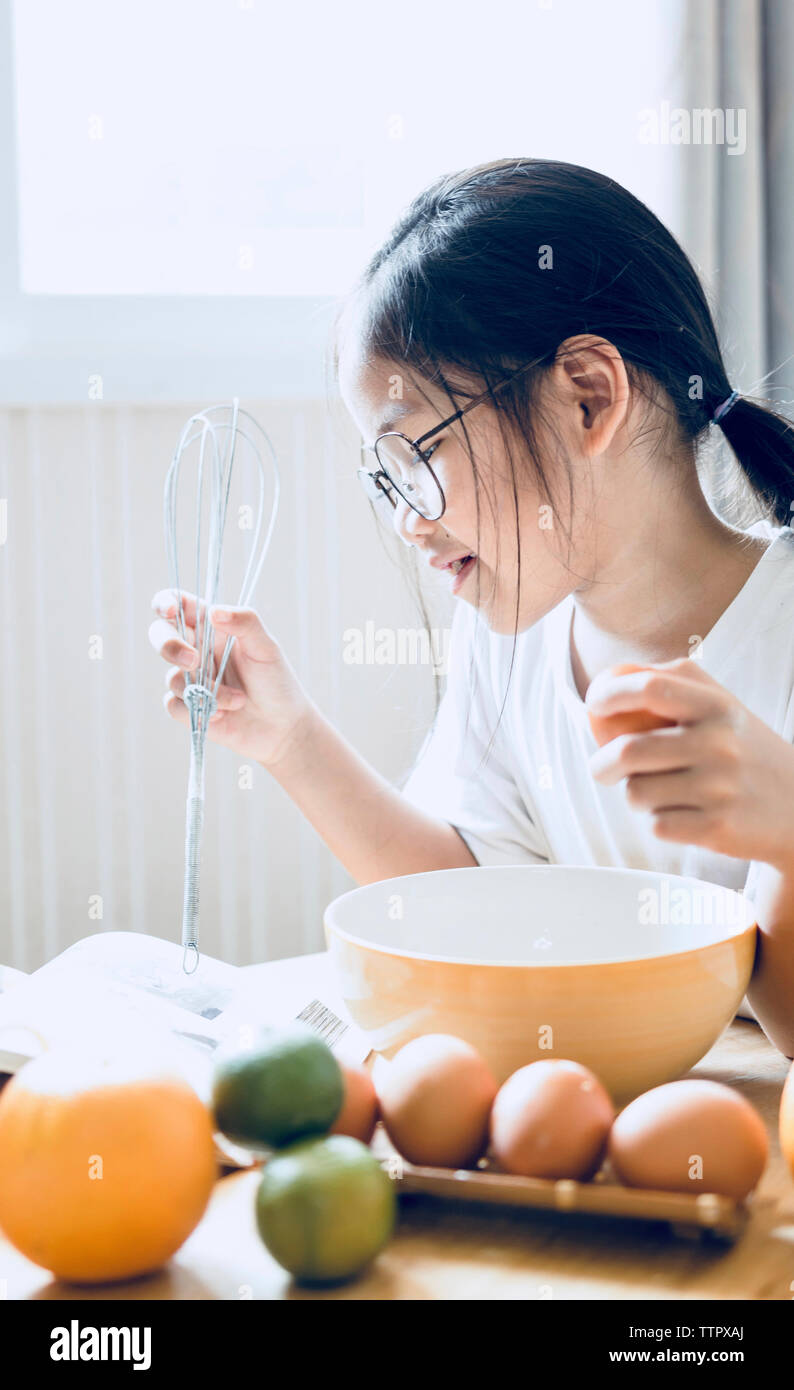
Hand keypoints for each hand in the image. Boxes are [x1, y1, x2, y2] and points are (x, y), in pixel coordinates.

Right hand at [148, 589, 315, 768]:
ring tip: (238, 700)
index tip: (170, 611)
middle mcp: (197, 650)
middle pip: (160, 635)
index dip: (165, 602)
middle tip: (193, 661)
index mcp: (213, 628)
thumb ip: (245, 623)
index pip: (179, 605)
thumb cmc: (276, 681)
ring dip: (205, 691)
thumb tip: (215, 611)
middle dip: (168, 646)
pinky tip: (223, 715)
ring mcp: (190, 679)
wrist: (282, 726)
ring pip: (172, 677)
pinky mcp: (188, 707)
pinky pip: (173, 705)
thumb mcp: (267, 648)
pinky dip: (199, 711)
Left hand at [585, 657, 793, 871]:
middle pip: (628, 751)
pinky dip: (659, 821)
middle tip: (600, 768)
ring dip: (636, 796)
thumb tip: (609, 681)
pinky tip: (682, 814)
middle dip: (600, 764)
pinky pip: (657, 825)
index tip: (593, 704)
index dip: (609, 693)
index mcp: (717, 707)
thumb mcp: (723, 708)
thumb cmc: (746, 752)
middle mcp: (719, 744)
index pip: (650, 687)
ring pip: (637, 794)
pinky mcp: (716, 827)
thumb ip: (674, 684)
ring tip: (658, 792)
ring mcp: (719, 788)